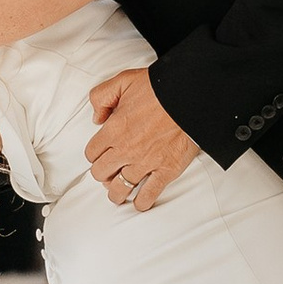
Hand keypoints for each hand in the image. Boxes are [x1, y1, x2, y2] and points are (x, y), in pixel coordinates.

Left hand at [85, 69, 198, 211]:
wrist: (191, 96)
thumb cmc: (160, 88)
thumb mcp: (122, 81)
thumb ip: (101, 96)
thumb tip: (96, 118)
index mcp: (114, 130)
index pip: (91, 153)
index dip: (94, 154)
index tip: (100, 154)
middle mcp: (126, 150)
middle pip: (101, 173)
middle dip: (102, 173)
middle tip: (108, 171)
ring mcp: (146, 163)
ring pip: (120, 189)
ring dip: (116, 192)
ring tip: (117, 192)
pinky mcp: (166, 171)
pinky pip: (149, 195)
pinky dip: (142, 202)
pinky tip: (140, 202)